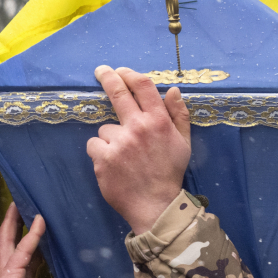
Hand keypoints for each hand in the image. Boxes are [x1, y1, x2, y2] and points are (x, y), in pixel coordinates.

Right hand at [0, 203, 86, 277]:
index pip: (29, 262)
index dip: (36, 246)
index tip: (44, 233)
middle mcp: (13, 277)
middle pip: (15, 245)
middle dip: (18, 227)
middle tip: (25, 208)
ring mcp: (9, 274)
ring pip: (11, 241)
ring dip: (16, 222)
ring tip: (20, 202)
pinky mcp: (10, 274)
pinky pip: (22, 250)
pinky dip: (31, 235)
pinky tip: (39, 221)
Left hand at [87, 66, 191, 234]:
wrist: (156, 206)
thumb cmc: (169, 174)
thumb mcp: (183, 143)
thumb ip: (179, 115)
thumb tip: (173, 90)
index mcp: (158, 122)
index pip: (142, 86)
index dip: (129, 74)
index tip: (121, 71)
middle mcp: (138, 128)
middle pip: (117, 93)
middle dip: (107, 77)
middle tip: (100, 70)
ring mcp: (119, 143)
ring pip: (105, 129)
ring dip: (111, 139)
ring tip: (124, 158)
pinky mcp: (103, 159)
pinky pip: (94, 145)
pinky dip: (100, 154)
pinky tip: (113, 166)